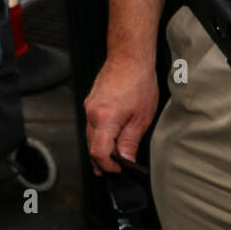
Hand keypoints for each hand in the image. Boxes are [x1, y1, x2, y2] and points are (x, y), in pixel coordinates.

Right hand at [85, 55, 158, 174]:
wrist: (128, 59)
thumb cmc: (138, 83)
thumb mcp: (142, 117)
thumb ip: (131, 141)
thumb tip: (126, 159)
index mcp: (105, 119)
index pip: (99, 152)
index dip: (108, 166)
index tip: (119, 170)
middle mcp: (92, 113)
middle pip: (91, 145)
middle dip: (102, 160)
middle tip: (114, 170)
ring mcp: (89, 106)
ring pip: (90, 135)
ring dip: (100, 147)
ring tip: (113, 158)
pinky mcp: (90, 101)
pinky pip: (91, 123)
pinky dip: (99, 134)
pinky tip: (110, 136)